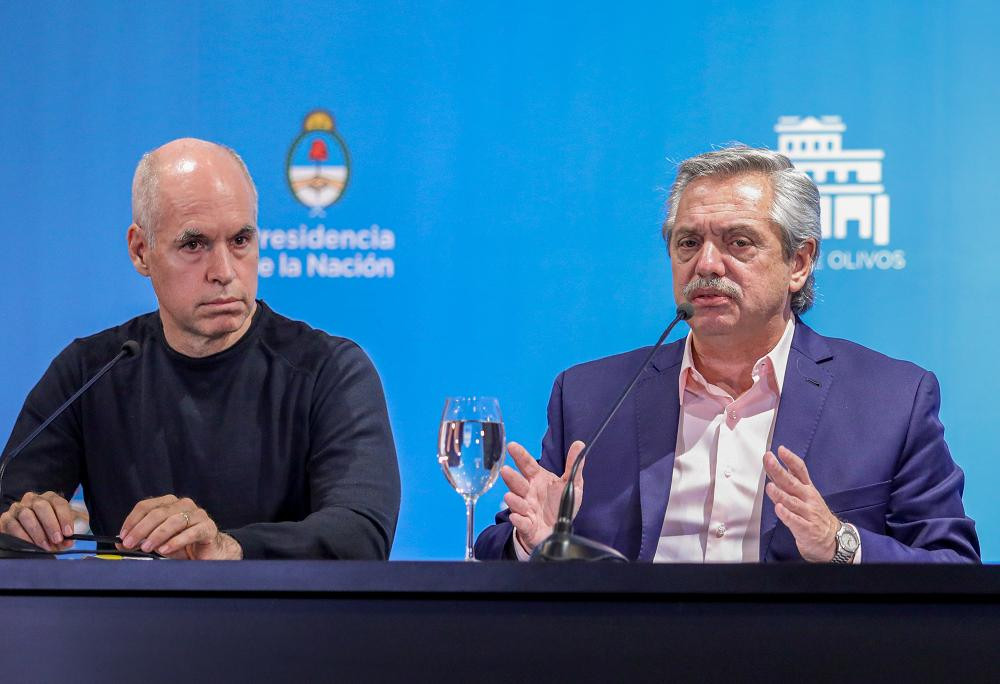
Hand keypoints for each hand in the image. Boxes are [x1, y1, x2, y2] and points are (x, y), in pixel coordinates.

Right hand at [0, 491, 75, 550]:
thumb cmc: (50, 530)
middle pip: (41, 506)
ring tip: (45, 545)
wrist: (31, 535)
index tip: (68, 533)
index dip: (65, 518)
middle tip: (57, 540)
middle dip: (51, 525)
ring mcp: (17, 508)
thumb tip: (68, 542)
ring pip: (26, 515)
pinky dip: (23, 537)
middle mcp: (32, 499)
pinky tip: (31, 545)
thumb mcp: (61, 530)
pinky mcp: (6, 519)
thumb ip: (66, 535)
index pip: (59, 503)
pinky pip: (13, 526)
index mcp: (50, 498)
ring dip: (37, 532)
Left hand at [118, 495, 241, 559]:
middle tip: (130, 544)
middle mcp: (183, 504)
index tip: (123, 536)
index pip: (146, 506)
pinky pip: (191, 532)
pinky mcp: (208, 527)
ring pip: (174, 521)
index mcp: (169, 503)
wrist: (208, 553)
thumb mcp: (157, 542)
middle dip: (141, 530)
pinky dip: (176, 541)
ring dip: (157, 535)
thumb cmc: (182, 545)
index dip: (132, 521)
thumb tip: (121, 544)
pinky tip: (165, 549)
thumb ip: (141, 540)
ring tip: (147, 548)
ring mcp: (198, 514)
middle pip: (158, 513)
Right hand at [500, 440, 585, 553]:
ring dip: (513, 500)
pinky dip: (518, 520)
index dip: (520, 455)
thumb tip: (579, 443)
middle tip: (505, 470)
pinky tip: (516, 517)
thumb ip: (573, 466)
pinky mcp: (527, 526)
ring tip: (509, 496)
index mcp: (537, 479)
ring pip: (517, 503)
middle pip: (518, 483)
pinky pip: (521, 522)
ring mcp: (526, 509)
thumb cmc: (560, 503)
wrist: (558, 529)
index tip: (511, 446)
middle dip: (511, 478)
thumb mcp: (571, 484)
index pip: (527, 465)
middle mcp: (528, 493)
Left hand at [764, 446, 838, 562]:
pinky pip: (794, 521)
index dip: (791, 459)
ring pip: (792, 502)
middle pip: (792, 483)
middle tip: (769, 460)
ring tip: (769, 486)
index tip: (780, 450)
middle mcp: (808, 498)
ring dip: (780, 494)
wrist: (833, 539)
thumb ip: (791, 481)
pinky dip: (786, 515)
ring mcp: (807, 513)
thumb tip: (777, 465)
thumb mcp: (806, 494)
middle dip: (779, 471)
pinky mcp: (805, 528)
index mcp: (807, 488)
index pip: (800, 470)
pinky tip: (779, 509)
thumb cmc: (814, 513)